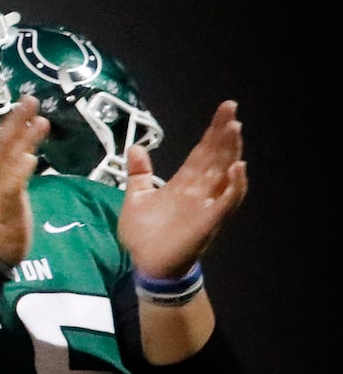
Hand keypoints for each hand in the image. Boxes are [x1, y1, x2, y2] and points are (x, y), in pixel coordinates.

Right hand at [0, 99, 45, 265]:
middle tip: (30, 100)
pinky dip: (19, 172)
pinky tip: (30, 158)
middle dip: (14, 122)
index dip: (9, 125)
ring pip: (6, 160)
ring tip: (38, 120)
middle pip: (0, 146)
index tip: (22, 107)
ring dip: (21, 140)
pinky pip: (10, 186)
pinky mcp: (2, 207)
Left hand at [118, 102, 246, 279]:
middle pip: (216, 156)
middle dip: (224, 133)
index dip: (212, 131)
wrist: (147, 265)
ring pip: (225, 173)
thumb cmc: (145, 235)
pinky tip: (237, 168)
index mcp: (184, 183)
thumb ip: (139, 174)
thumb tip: (135, 147)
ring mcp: (207, 204)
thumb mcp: (136, 199)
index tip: (224, 109)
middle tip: (232, 108)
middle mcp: (200, 190)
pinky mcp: (209, 221)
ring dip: (231, 152)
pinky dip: (234, 185)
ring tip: (235, 129)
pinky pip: (227, 201)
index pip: (202, 152)